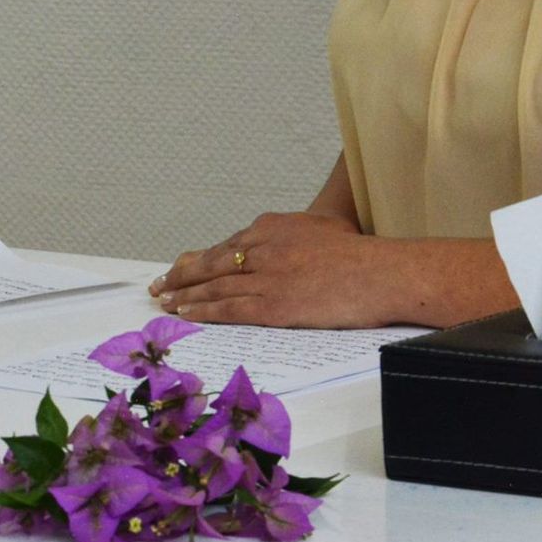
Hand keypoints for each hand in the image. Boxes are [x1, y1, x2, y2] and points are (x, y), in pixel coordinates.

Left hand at [147, 211, 396, 328]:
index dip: (201, 259)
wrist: (381, 273)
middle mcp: (263, 247)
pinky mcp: (274, 304)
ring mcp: (267, 276)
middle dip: (182, 275)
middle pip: (211, 263)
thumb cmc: (358, 256)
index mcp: (272, 227)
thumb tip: (270, 245)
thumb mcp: (319, 229)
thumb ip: (289, 236)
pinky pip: (229, 308)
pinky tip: (188, 313)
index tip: (183, 267)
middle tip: (160, 285)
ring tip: (166, 301)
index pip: (227, 246)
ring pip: (215, 285)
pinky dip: (205, 310)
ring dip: (186, 294)